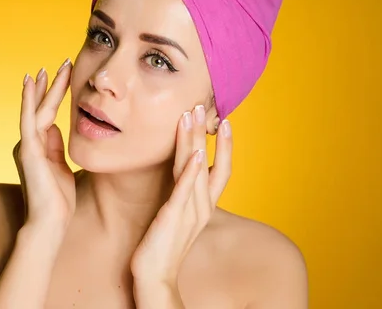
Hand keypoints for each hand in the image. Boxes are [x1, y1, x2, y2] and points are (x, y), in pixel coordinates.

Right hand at [13, 59, 74, 230]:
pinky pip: (29, 118)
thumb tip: (54, 127)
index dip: (54, 95)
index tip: (62, 76)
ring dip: (43, 88)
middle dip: (50, 86)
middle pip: (41, 107)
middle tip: (61, 64)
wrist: (50, 223)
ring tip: (49, 68)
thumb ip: (55, 147)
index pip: (47, 114)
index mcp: (38, 147)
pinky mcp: (28, 149)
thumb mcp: (61, 167)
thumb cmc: (58, 200)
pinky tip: (32, 82)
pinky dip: (29, 99)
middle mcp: (29, 143)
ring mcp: (27, 145)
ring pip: (36, 109)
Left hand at [130, 105, 232, 285]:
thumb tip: (181, 175)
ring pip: (197, 170)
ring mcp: (189, 212)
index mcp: (204, 205)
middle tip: (202, 106)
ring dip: (196, 141)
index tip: (225, 121)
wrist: (154, 276)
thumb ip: (183, 195)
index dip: (227, 146)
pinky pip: (185, 190)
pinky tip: (198, 153)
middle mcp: (202, 206)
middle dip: (207, 133)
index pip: (222, 170)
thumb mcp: (177, 215)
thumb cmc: (163, 244)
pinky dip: (193, 171)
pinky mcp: (174, 217)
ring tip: (193, 116)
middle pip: (211, 163)